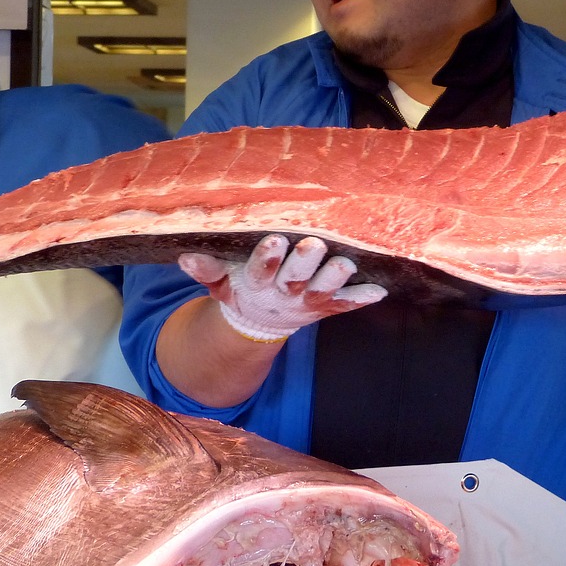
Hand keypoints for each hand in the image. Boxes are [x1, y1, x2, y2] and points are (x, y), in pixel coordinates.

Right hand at [178, 234, 387, 342]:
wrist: (259, 323)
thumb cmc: (241, 288)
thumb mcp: (219, 283)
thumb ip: (207, 270)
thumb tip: (184, 258)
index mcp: (257, 282)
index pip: (261, 269)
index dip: (267, 258)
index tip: (274, 241)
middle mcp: (285, 292)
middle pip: (296, 278)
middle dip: (305, 262)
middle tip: (315, 245)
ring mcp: (308, 301)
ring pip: (323, 291)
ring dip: (335, 279)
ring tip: (347, 265)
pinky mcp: (327, 307)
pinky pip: (346, 305)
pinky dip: (362, 299)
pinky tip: (380, 291)